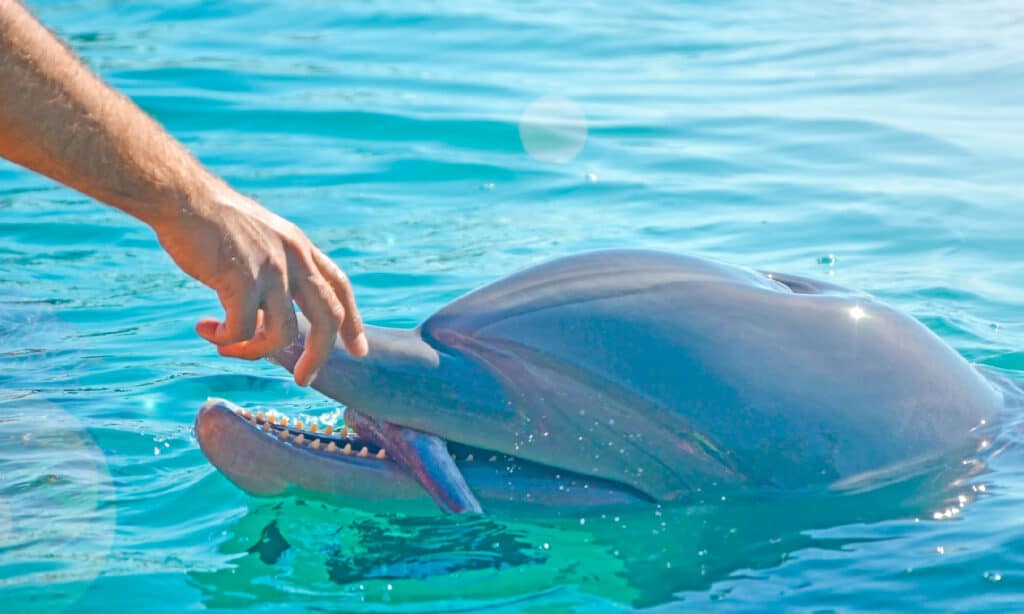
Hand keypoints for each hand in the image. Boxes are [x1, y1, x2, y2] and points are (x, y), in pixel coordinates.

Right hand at [154, 186, 367, 385]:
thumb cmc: (210, 219)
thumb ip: (273, 268)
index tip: (359, 349)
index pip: (339, 286)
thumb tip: (267, 311)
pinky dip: (227, 339)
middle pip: (328, 317)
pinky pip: (243, 330)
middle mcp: (294, 258)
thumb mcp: (259, 238)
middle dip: (319, 355)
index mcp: (300, 246)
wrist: (181, 197)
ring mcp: (271, 269)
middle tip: (303, 380)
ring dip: (255, 351)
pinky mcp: (241, 281)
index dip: (352, 320)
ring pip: (282, 334)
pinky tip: (207, 331)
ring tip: (227, 348)